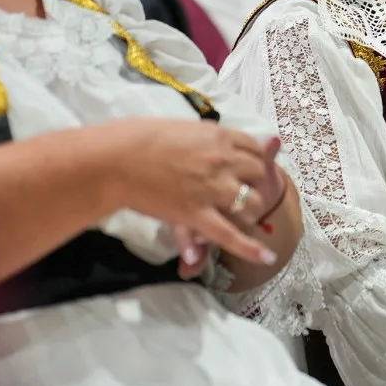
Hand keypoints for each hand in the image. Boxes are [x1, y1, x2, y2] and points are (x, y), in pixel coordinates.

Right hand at [99, 120, 280, 268]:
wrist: (118, 158)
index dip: (252, 157)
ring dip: (250, 208)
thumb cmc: (142, 138)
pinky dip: (250, 248)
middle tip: (240, 188)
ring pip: (252, 203)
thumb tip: (220, 139)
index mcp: (221, 136)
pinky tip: (267, 258)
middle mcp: (224, 161)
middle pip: (258, 173)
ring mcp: (214, 189)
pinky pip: (230, 235)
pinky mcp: (198, 214)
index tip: (246, 164)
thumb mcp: (184, 127)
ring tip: (241, 214)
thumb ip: (207, 135)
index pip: (254, 147)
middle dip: (253, 182)